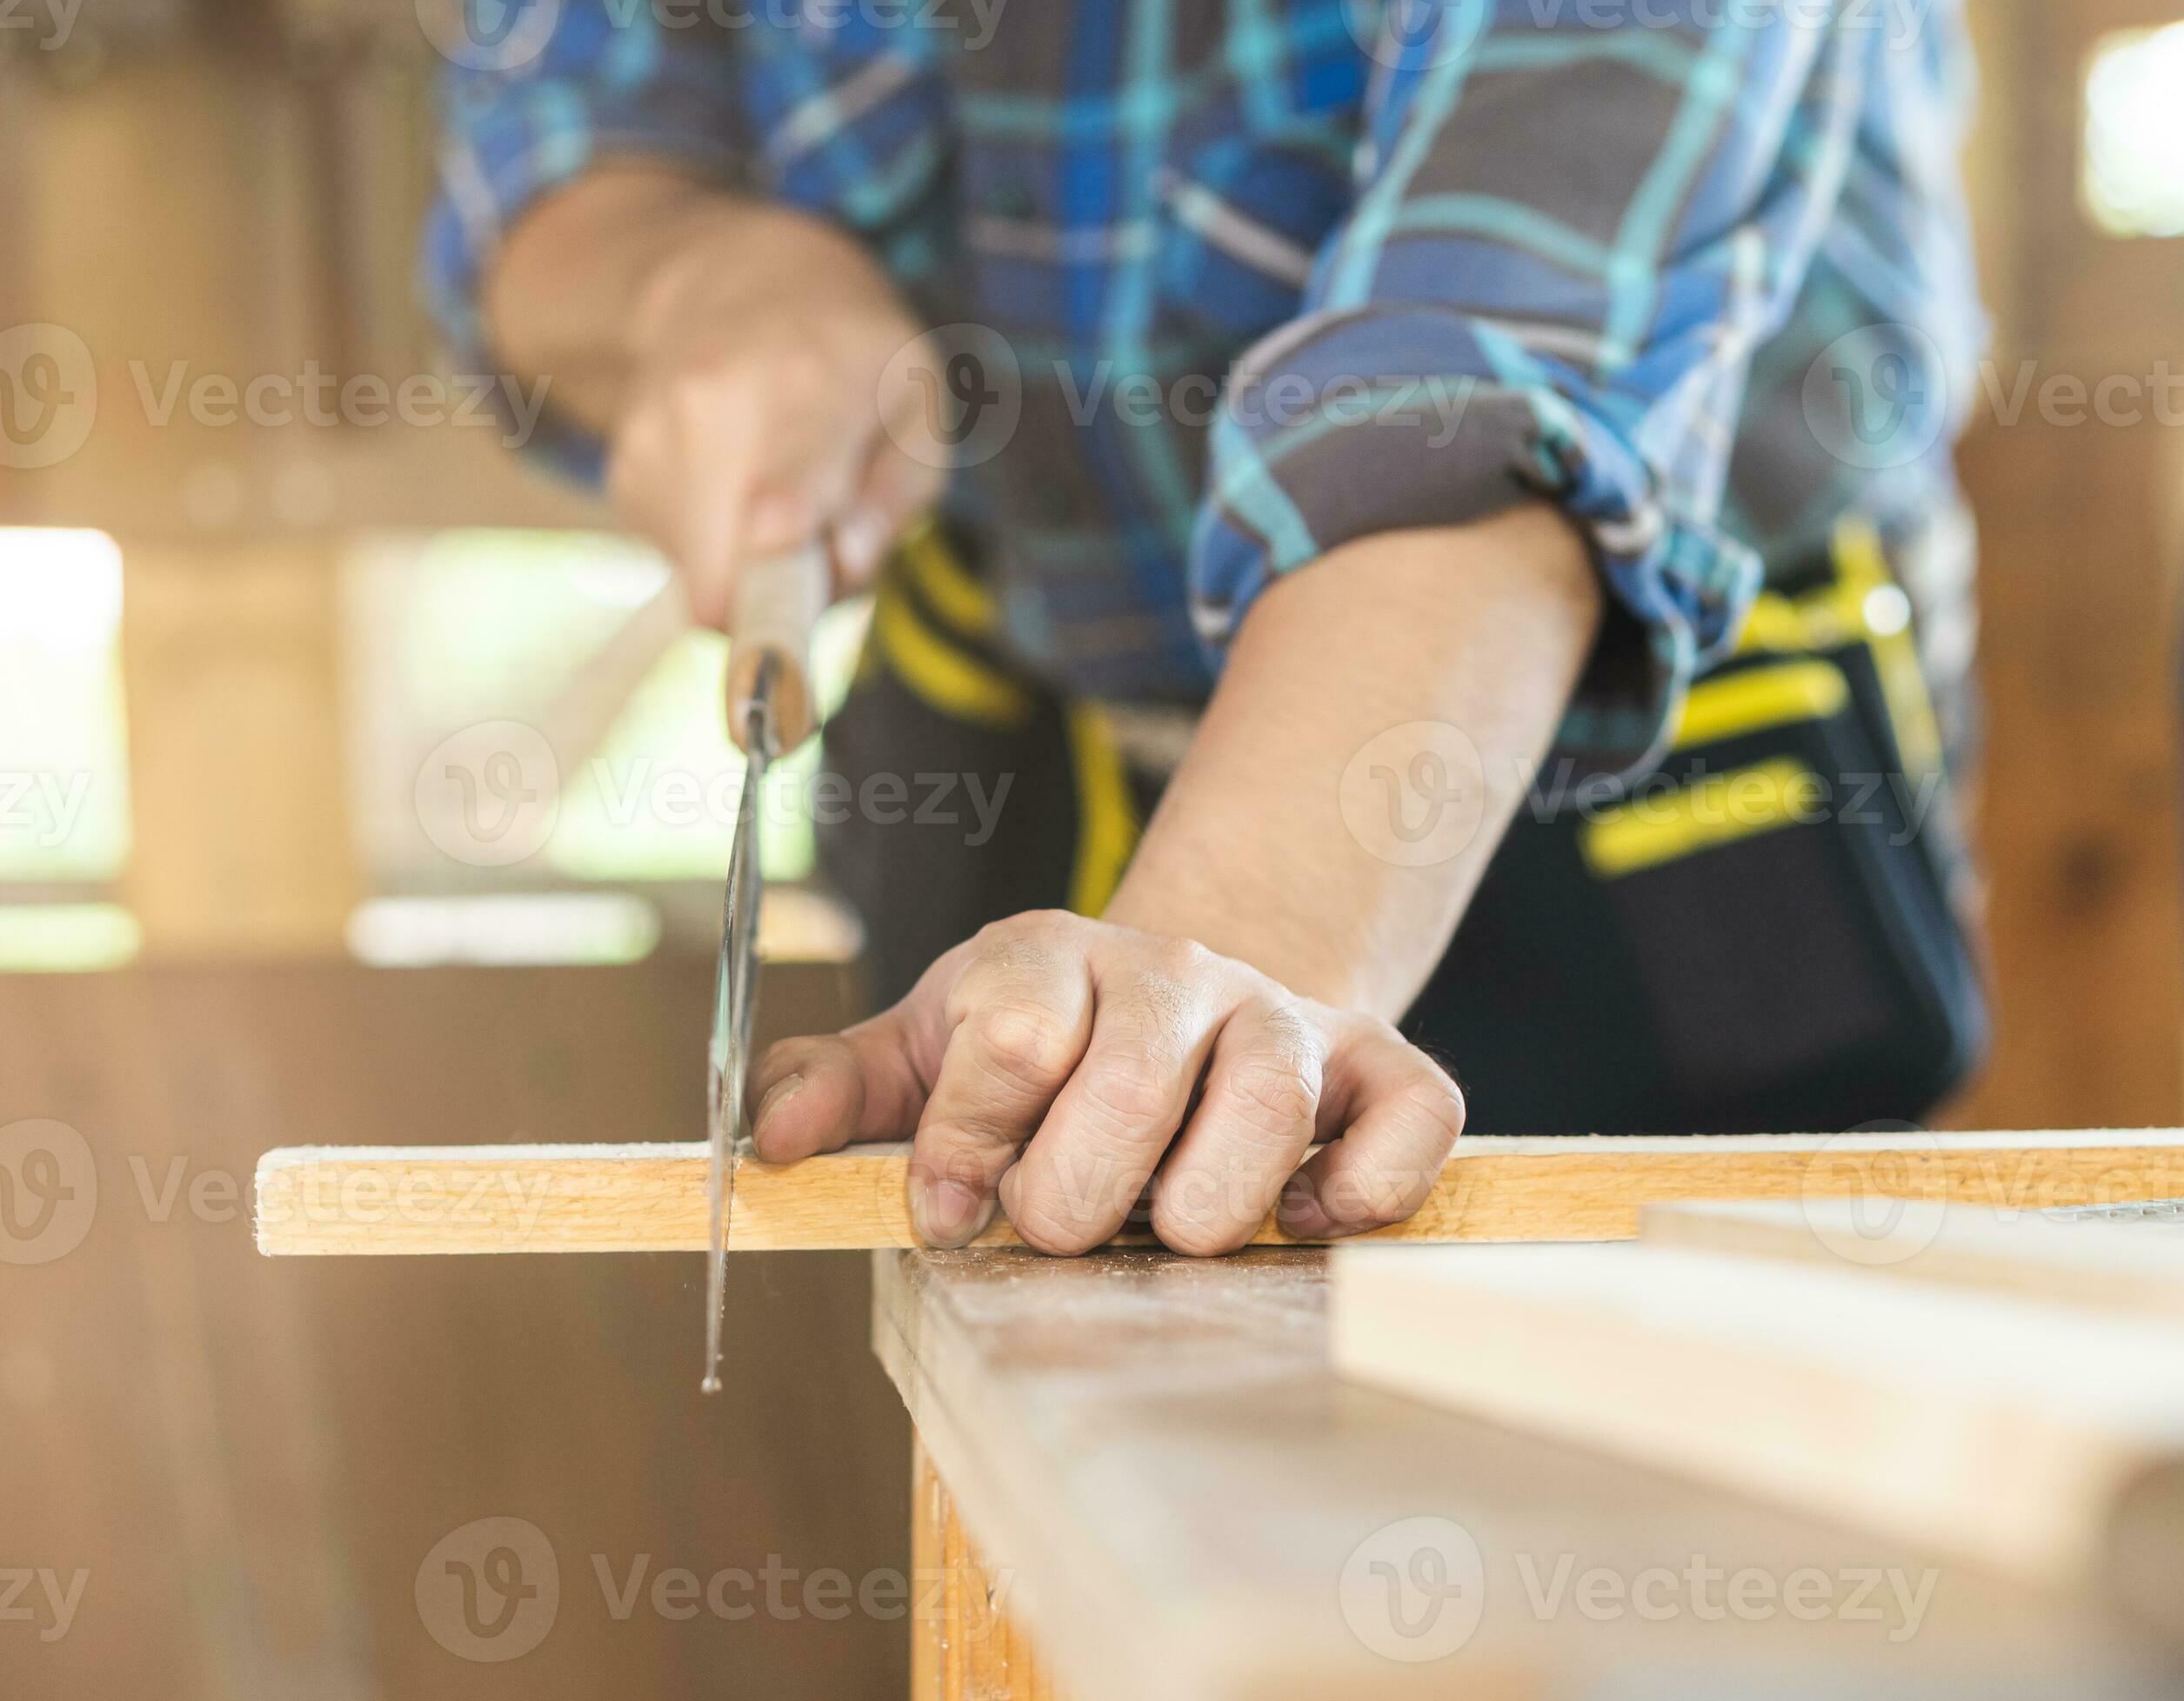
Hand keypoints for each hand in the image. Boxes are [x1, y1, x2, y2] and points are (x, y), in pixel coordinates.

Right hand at [605, 197, 945, 625]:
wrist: (734, 281)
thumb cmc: (852, 358)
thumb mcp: (915, 407)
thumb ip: (896, 493)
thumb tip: (849, 560)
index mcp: (807, 384)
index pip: (779, 490)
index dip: (778, 546)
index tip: (778, 576)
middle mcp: (710, 407)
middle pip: (723, 578)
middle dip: (778, 597)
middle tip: (817, 542)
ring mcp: (651, 438)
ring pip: (703, 578)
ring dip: (750, 564)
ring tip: (778, 493)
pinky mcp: (623, 473)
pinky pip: (680, 556)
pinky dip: (717, 541)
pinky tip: (736, 481)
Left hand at [747, 912, 1466, 1254]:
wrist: (1185, 1006)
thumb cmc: (1042, 1050)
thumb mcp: (923, 1049)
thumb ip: (836, 1087)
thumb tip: (773, 1142)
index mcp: (1051, 958)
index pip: (1012, 1040)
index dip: (966, 1148)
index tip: (948, 1209)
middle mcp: (1178, 972)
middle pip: (1128, 1093)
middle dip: (1073, 1199)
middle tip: (1061, 1222)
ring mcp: (1286, 1017)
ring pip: (1264, 1111)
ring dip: (1199, 1212)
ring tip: (1165, 1225)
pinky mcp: (1384, 1066)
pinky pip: (1410, 1124)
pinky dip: (1359, 1191)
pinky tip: (1296, 1215)